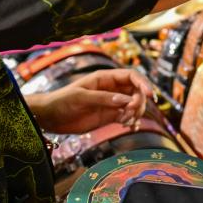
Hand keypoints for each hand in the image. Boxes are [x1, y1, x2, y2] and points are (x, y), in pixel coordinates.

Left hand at [26, 69, 152, 134]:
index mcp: (105, 78)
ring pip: (135, 104)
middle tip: (130, 113)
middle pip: (137, 91)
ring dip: (136, 113)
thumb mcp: (81, 97)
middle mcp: (112, 89)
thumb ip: (103, 98)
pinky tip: (130, 127)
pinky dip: (133, 121)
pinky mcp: (110, 116)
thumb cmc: (63, 101)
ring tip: (125, 122)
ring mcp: (112, 103)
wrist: (52, 117)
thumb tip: (125, 100)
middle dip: (139, 102)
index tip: (150, 95)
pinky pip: (128, 116)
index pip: (131, 76)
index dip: (143, 83)